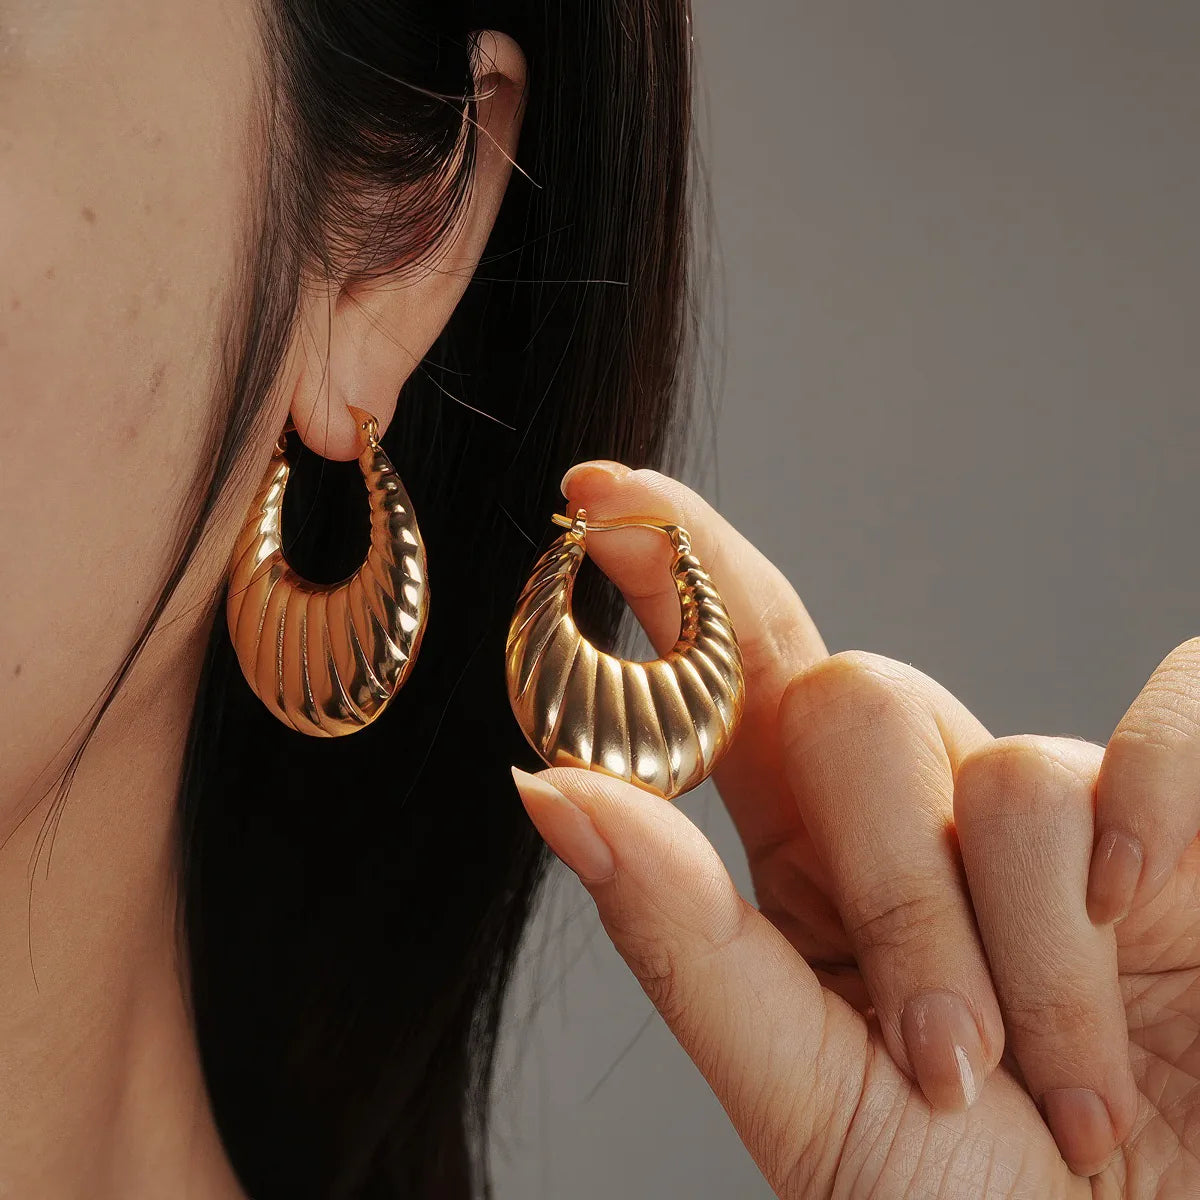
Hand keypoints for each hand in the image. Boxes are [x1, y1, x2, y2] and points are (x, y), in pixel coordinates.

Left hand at [512, 463, 1199, 1196]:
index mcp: (813, 861)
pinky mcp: (1186, 812)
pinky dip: (1160, 811)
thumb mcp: (807, 1096)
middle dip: (899, 894)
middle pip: (862, 709)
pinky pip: (1175, 716)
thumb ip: (680, 935)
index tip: (596, 498)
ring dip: (1036, 959)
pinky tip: (1143, 915)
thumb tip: (548, 784)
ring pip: (1013, 767)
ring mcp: (1065, 809)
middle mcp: (929, 811)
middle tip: (942, 1063)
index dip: (672, 574)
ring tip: (1070, 1098)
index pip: (729, 673)